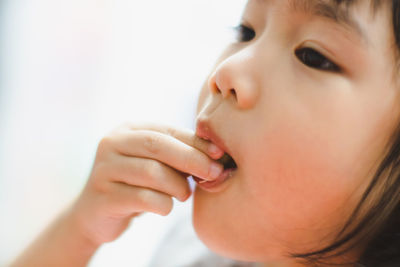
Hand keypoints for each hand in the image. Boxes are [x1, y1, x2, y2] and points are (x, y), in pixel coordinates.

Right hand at [69, 123, 224, 245]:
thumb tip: (217, 154)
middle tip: (213, 174)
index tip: (220, 155)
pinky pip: (142, 198)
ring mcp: (104, 169)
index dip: (196, 142)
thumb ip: (179, 155)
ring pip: (151, 172)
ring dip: (177, 185)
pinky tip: (166, 207)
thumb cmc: (136, 185)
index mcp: (128, 130)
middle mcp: (112, 143)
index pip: (167, 131)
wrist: (97, 214)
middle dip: (191, 159)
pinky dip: (163, 204)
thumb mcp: (156, 164)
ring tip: (184, 194)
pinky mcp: (102, 196)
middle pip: (157, 145)